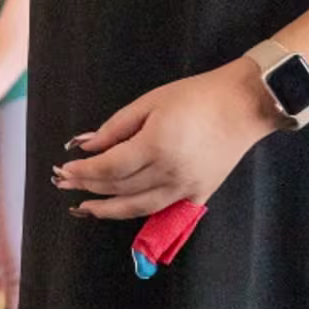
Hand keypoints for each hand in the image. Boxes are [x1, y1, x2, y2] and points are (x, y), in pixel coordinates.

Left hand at [55, 59, 280, 219]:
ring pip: (136, 207)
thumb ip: (115, 128)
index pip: (108, 168)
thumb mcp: (150, 102)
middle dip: (88, 187)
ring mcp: (185, 188)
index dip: (83, 171)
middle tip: (65, 184)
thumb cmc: (196, 97)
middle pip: (118, 188)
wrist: (245, 105)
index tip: (64, 169)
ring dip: (106, 209)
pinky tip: (120, 209)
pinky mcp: (198, 195)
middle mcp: (169, 173)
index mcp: (156, 146)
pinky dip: (136, 211)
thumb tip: (86, 146)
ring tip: (85, 206)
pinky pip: (160, 210)